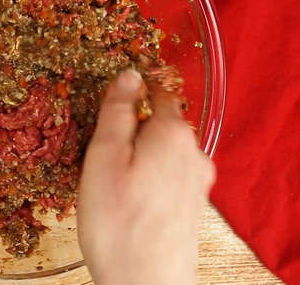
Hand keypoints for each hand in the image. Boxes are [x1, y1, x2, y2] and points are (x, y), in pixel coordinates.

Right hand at [77, 70, 214, 284]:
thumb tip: (129, 74)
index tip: (108, 101)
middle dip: (134, 127)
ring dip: (140, 156)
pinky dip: (149, 178)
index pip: (156, 90)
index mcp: (173, 133)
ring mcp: (198, 182)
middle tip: (101, 150)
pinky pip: (168, 176)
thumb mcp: (103, 158)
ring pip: (164, 151)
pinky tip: (129, 200)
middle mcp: (194, 152)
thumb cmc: (118, 225)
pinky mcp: (193, 206)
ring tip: (111, 180)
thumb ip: (117, 112)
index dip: (132, 90)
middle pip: (161, 122)